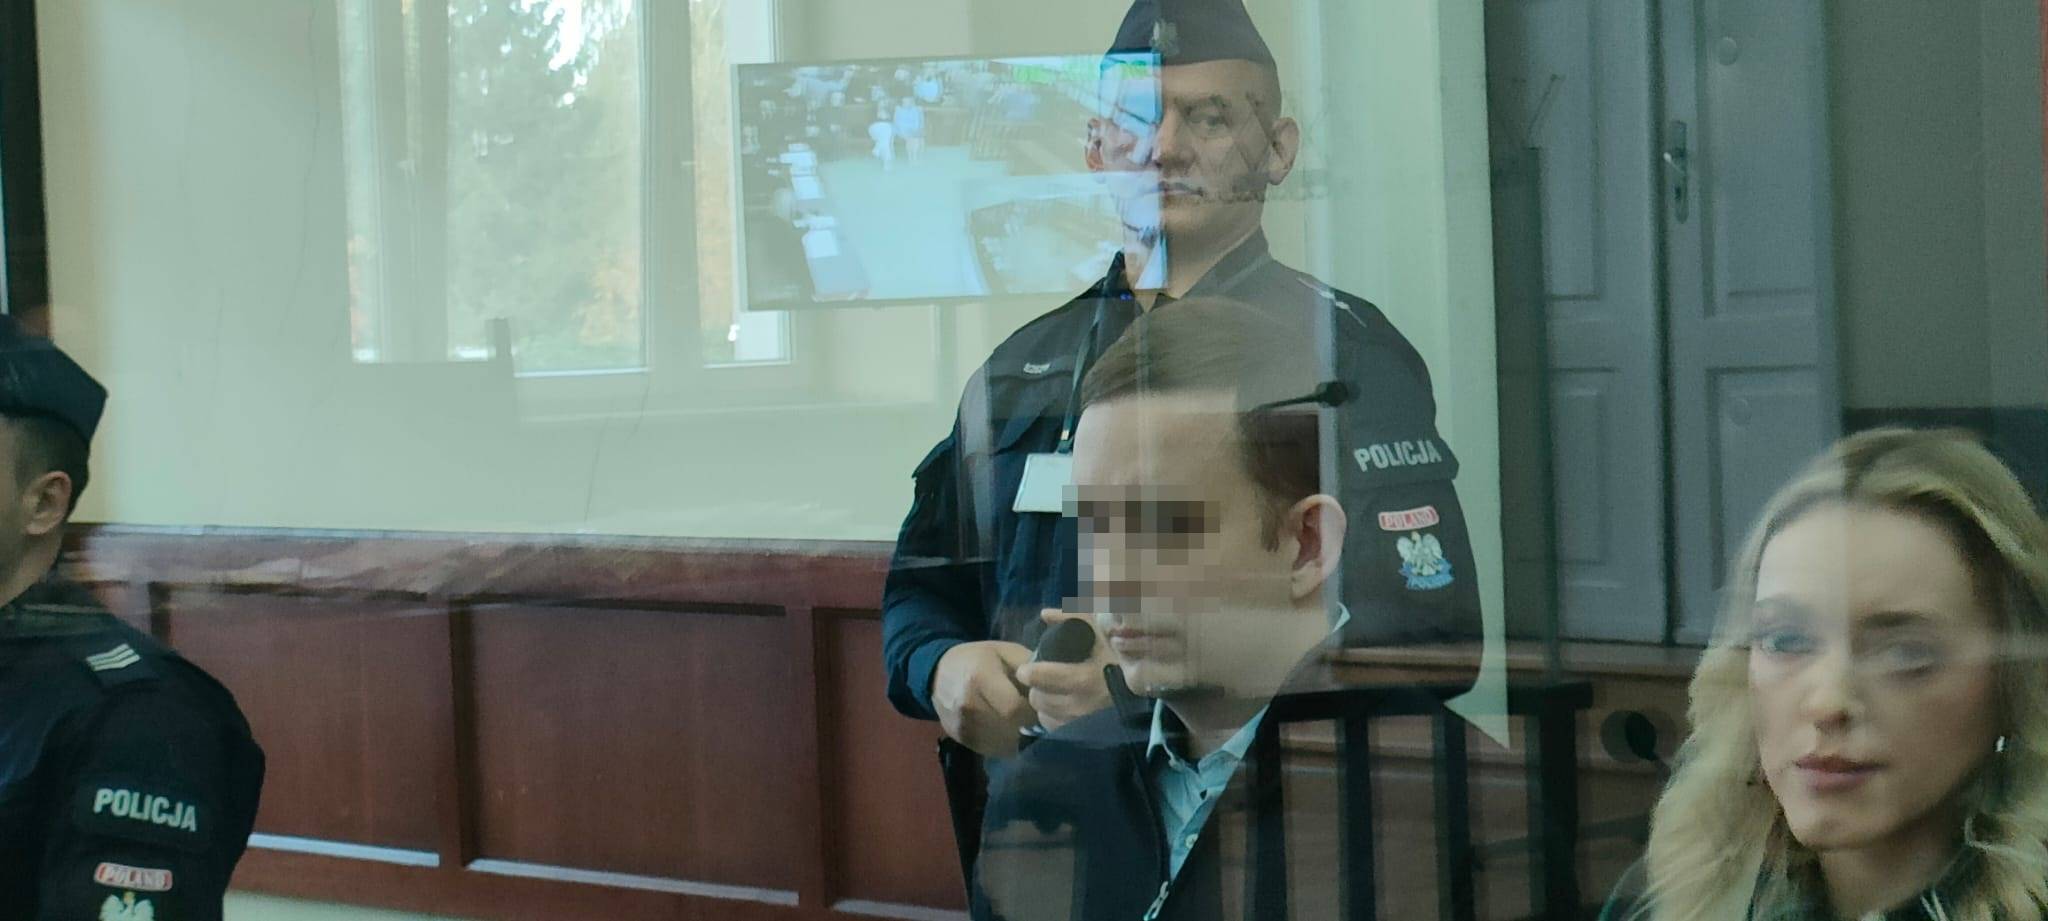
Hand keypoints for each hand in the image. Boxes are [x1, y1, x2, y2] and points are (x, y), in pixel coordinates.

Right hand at [932, 640, 1035, 756]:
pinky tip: (1012, 731)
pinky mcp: (961, 739)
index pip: (1015, 709)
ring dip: (1020, 737)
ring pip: (1003, 743)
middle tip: (1041, 719)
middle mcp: (968, 706)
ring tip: (1027, 725)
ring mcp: (962, 725)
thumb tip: (1054, 688)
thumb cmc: (980, 658)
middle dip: (1031, 726)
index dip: (1034, 712)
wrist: (938, 673)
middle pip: (1010, 729)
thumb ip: (1030, 668)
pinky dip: (1007, 743)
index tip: (1046, 709)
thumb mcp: (1006, 651)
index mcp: (980, 679)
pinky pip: (993, 749)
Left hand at [1015, 609, 1114, 732]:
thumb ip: (1073, 619)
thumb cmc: (1126, 655)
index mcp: (1081, 679)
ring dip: (1045, 704)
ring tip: (1055, 694)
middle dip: (1037, 688)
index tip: (1028, 668)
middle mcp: (1078, 706)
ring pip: (1044, 716)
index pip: (1038, 678)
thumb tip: (1045, 614)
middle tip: (1044, 680)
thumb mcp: (1103, 630)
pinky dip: (1056, 718)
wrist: (1155, 687)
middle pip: (1037, 698)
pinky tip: (1065, 709)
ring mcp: (1082, 725)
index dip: (1028, 671)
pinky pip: (1057, 729)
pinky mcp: (1086, 737)